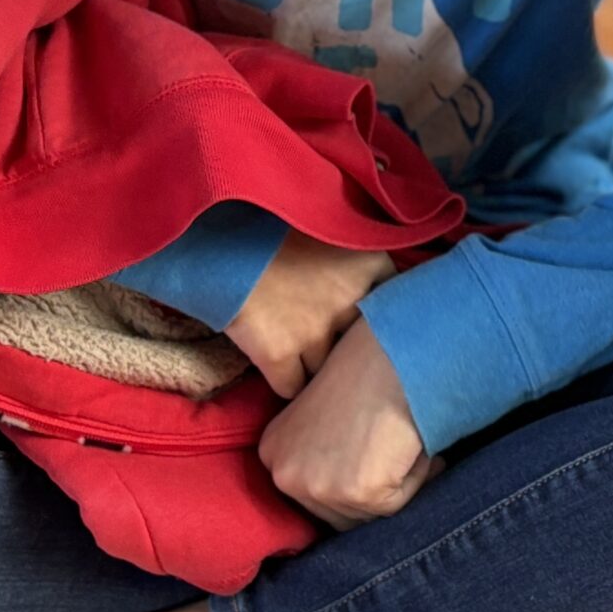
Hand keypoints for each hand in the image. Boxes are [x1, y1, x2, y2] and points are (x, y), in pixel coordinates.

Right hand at [227, 232, 394, 400]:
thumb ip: (359, 254)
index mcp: (370, 265)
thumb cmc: (274, 224)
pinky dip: (288, 383)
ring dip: (318, 368)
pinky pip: (292, 387)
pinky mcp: (279, 354)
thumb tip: (375, 270)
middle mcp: (351, 303)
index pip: (392, 305)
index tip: (363, 320)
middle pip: (361, 345)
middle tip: (334, 345)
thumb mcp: (330, 228)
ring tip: (305, 359)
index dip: (375, 315)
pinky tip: (282, 371)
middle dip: (349, 348)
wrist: (220, 234)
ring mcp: (316, 333)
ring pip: (327, 370)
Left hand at [257, 318, 440, 530]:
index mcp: (273, 451)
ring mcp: (318, 487)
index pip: (312, 495)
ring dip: (395, 483)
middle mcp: (284, 473)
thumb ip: (320, 451)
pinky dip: (414, 478)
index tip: (373, 455)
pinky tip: (413, 445)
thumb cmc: (368, 371)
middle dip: (372, 491)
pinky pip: (396, 504)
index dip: (351, 480)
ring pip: (369, 514)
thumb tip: (347, 479)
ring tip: (403, 442)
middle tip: (395, 454)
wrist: (393, 353)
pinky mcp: (357, 493)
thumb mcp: (321, 414)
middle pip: (337, 515)